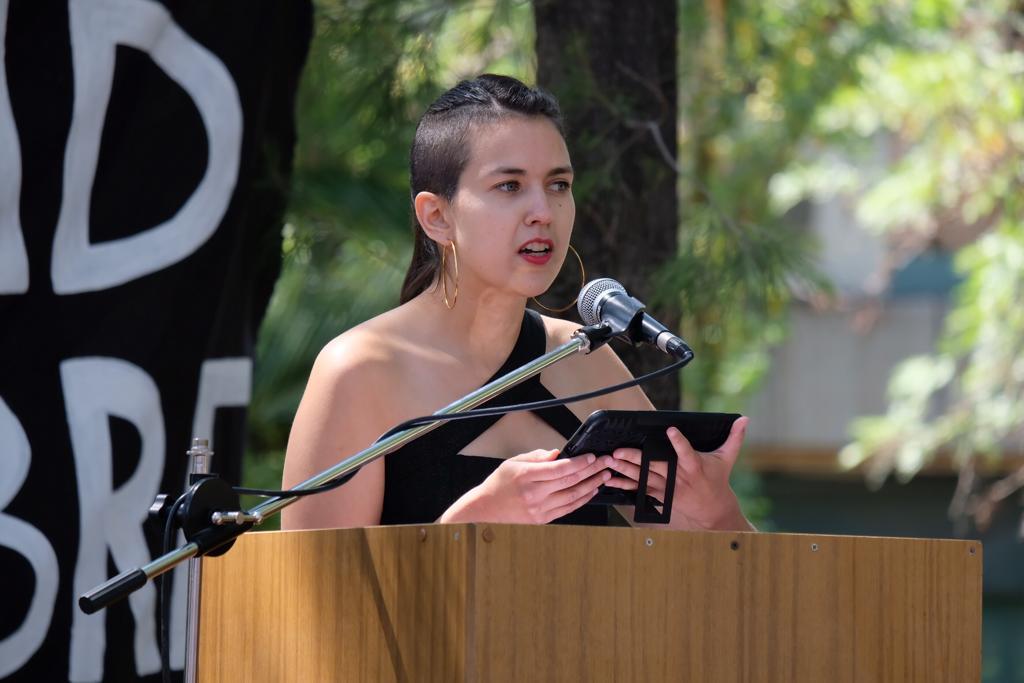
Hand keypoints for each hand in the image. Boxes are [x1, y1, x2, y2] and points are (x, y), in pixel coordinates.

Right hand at [440, 449, 613, 523]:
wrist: (486, 507)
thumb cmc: (499, 482)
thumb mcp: (513, 462)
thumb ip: (537, 456)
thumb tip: (558, 454)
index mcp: (527, 476)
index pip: (560, 469)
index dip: (579, 462)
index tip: (592, 456)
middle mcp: (535, 494)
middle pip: (570, 481)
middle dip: (592, 470)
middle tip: (605, 462)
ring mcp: (540, 509)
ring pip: (573, 496)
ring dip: (592, 485)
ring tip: (604, 476)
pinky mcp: (543, 519)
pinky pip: (568, 508)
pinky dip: (582, 499)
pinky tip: (591, 491)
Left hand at [603, 417, 752, 530]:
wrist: (712, 510)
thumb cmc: (718, 479)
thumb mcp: (727, 459)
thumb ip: (734, 438)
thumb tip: (745, 419)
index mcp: (694, 466)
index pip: (686, 452)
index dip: (679, 442)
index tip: (670, 430)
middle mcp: (678, 477)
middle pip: (655, 466)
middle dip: (636, 458)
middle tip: (620, 450)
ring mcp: (667, 487)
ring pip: (643, 477)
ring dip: (625, 469)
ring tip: (610, 460)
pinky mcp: (659, 495)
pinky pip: (639, 490)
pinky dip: (625, 484)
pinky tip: (611, 479)